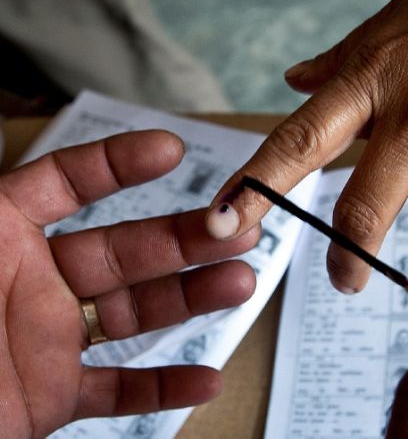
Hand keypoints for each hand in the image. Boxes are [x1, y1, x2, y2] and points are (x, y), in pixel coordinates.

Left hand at [0, 131, 258, 437]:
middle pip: (124, 249)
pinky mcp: (50, 396)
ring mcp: (45, 339)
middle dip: (184, 236)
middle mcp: (29, 282)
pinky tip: (205, 376)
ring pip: (135, 313)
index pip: (65, 184)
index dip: (118, 163)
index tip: (170, 150)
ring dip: (192, 299)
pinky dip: (163, 386)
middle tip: (236, 226)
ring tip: (239, 283)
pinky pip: (117, 389)